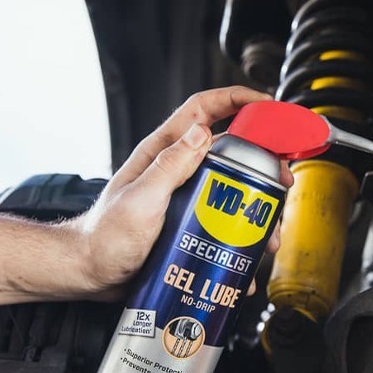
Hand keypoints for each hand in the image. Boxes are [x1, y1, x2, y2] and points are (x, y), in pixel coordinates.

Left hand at [72, 86, 291, 295]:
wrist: (91, 273)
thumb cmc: (105, 236)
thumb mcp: (140, 199)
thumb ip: (170, 166)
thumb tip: (203, 132)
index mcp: (164, 152)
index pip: (204, 110)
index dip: (237, 99)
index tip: (267, 105)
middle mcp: (179, 170)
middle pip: (232, 151)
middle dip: (263, 163)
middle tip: (281, 180)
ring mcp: (187, 196)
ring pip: (235, 190)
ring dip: (258, 208)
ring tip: (268, 232)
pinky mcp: (191, 223)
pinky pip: (226, 222)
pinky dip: (243, 236)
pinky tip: (248, 255)